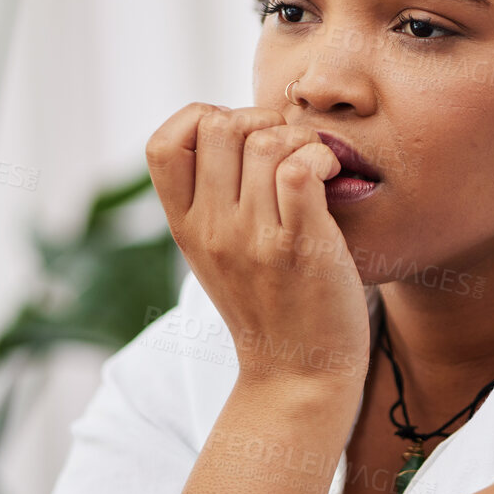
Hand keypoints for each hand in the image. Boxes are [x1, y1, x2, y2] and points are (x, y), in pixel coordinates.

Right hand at [146, 104, 370, 392]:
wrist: (298, 374)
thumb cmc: (268, 303)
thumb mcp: (215, 252)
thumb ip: (211, 197)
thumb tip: (236, 126)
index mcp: (186, 226)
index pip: (162, 143)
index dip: (200, 119)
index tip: (238, 140)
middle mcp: (212, 229)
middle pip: (218, 125)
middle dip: (259, 119)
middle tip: (287, 147)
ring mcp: (253, 238)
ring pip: (266, 140)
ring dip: (301, 139)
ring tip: (314, 165)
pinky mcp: (299, 246)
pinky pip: (300, 168)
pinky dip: (321, 158)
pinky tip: (330, 176)